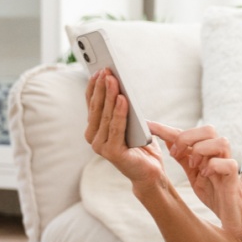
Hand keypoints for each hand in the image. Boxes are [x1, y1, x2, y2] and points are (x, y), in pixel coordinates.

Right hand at [84, 70, 162, 189]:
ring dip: (110, 96)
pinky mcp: (112, 153)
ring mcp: (100, 146)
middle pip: (97, 107)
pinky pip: (116, 128)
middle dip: (102, 87)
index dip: (94, 86)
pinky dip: (120, 112)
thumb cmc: (140, 145)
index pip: (91, 103)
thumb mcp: (129, 121)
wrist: (149, 172)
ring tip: (114, 80)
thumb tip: (118, 85)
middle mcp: (93, 137)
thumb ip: (120, 108)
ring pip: (105, 116)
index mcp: (94, 128)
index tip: (99, 69)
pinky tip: (123, 99)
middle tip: (106, 70)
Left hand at [148, 121, 230, 212]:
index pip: (187, 133)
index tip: (149, 126)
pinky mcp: (234, 179)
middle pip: (208, 130)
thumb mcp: (193, 173)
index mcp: (206, 151)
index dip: (167, 129)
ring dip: (202, 151)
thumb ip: (183, 156)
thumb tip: (167, 139)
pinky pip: (229, 164)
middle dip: (187, 138)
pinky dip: (214, 166)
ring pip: (221, 142)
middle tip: (175, 154)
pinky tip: (205, 175)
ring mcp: (227, 164)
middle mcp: (218, 154)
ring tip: (194, 165)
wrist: (235, 214)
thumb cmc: (215, 192)